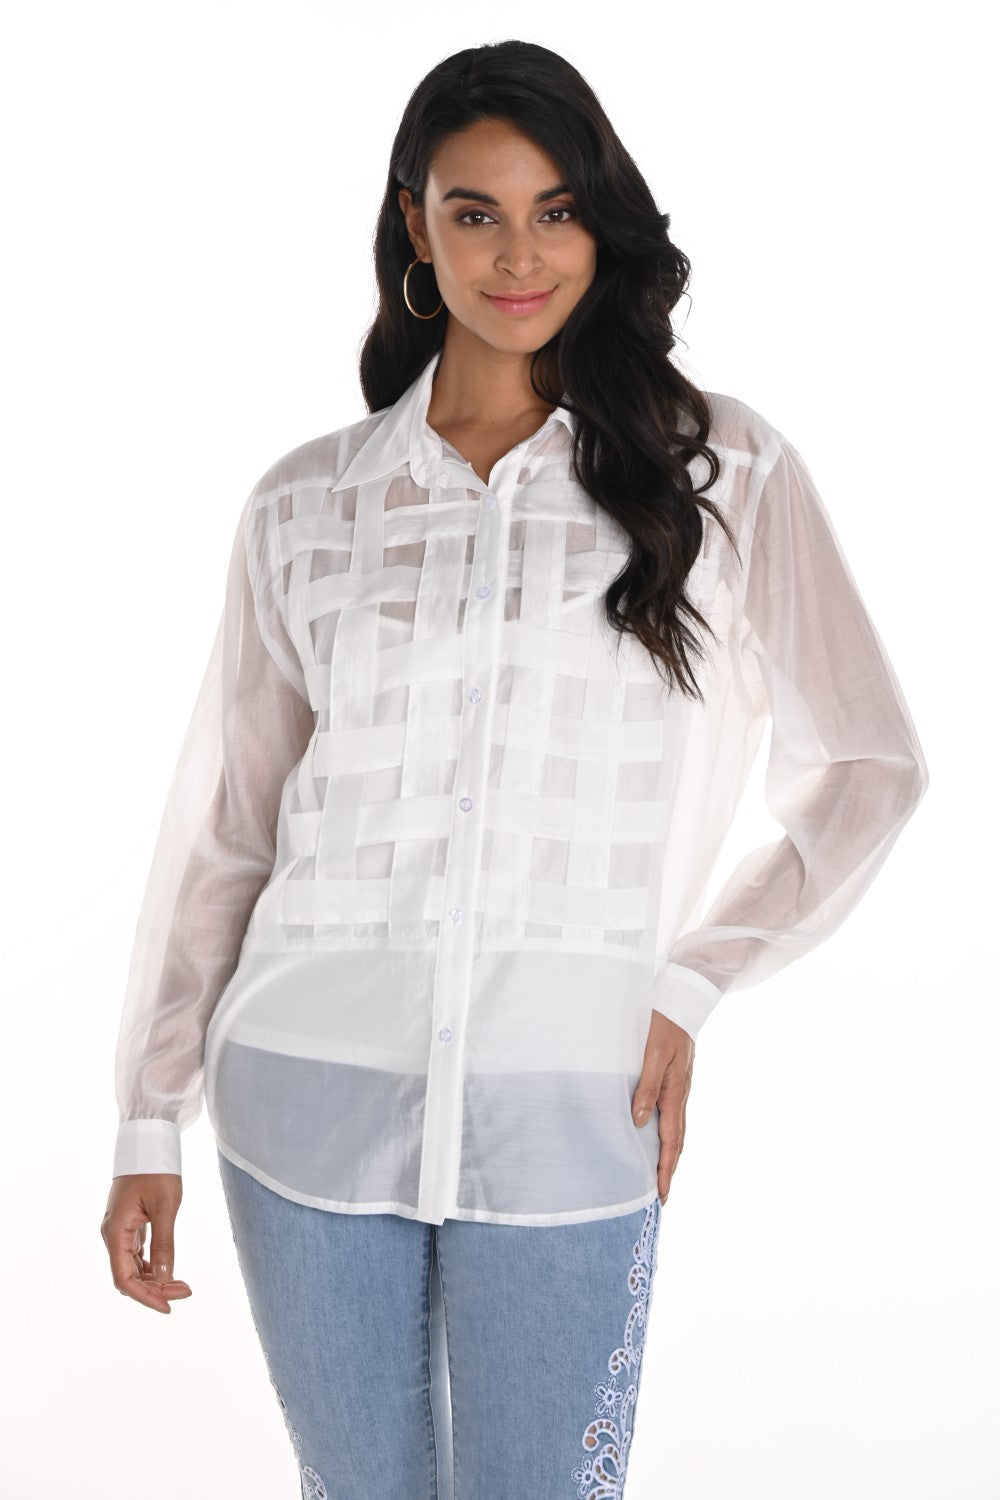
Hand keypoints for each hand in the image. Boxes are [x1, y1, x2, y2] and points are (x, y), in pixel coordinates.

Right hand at [100, 1174, 193, 1313]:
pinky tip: (167, 1269)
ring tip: (181, 1284)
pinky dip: (151, 1266)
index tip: (168, 1306)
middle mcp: (113, 1234)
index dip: (145, 1297)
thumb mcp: (165, 1207)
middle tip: (185, 1291)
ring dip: (154, 1279)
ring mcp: (120, 1230)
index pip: (124, 1278)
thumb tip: (164, 1277)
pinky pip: (136, 1254)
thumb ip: (164, 1243)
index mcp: (116, 1232)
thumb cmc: (156, 1169)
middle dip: (154, 1289)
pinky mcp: (129, 1225)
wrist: (148, 1142)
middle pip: (128, 1276)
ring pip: (132, 1267)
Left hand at [631, 1010, 694, 1205]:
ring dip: (667, 1154)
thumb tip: (638, 1122)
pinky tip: (654, 1137)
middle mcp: (679, 1095)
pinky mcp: (674, 1081)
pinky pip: (670, 1115)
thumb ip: (645, 1087)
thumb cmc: (663, 1024)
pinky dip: (665, 1134)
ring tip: (657, 1175)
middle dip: (669, 1169)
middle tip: (659, 1196)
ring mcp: (678, 1089)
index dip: (665, 1169)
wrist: (680, 1000)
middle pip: (676, 1141)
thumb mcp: (652, 1054)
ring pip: (674, 1129)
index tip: (661, 1195)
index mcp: (674, 1093)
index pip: (671, 1141)